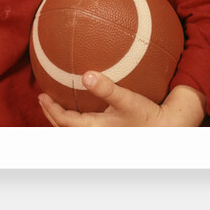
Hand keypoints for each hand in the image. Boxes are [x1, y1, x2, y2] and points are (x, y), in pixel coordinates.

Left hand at [38, 72, 205, 126]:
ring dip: (62, 118)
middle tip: (42, 98)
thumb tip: (86, 74)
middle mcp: (96, 135)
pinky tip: (79, 106)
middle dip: (51, 115)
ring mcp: (102, 135)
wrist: (167, 128)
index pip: (65, 122)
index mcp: (95, 129)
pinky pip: (85, 127)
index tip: (42, 95)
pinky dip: (75, 118)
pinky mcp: (109, 131)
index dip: (51, 110)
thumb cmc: (146, 115)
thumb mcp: (127, 100)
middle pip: (65, 129)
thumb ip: (106, 88)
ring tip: (55, 103)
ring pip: (75, 130)